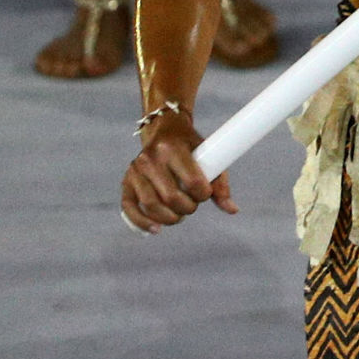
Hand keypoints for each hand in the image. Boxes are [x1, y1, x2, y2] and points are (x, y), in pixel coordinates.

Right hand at [120, 115, 237, 233]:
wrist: (165, 130)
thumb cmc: (190, 146)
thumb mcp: (208, 154)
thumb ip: (220, 183)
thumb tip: (232, 209)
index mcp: (172, 148)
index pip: (193, 182)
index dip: (204, 194)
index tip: (205, 194)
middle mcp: (150, 158)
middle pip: (171, 197)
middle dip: (187, 208)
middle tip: (192, 205)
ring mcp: (135, 170)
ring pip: (151, 205)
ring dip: (169, 218)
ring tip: (179, 215)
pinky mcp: (126, 182)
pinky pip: (129, 208)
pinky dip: (142, 223)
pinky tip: (156, 229)